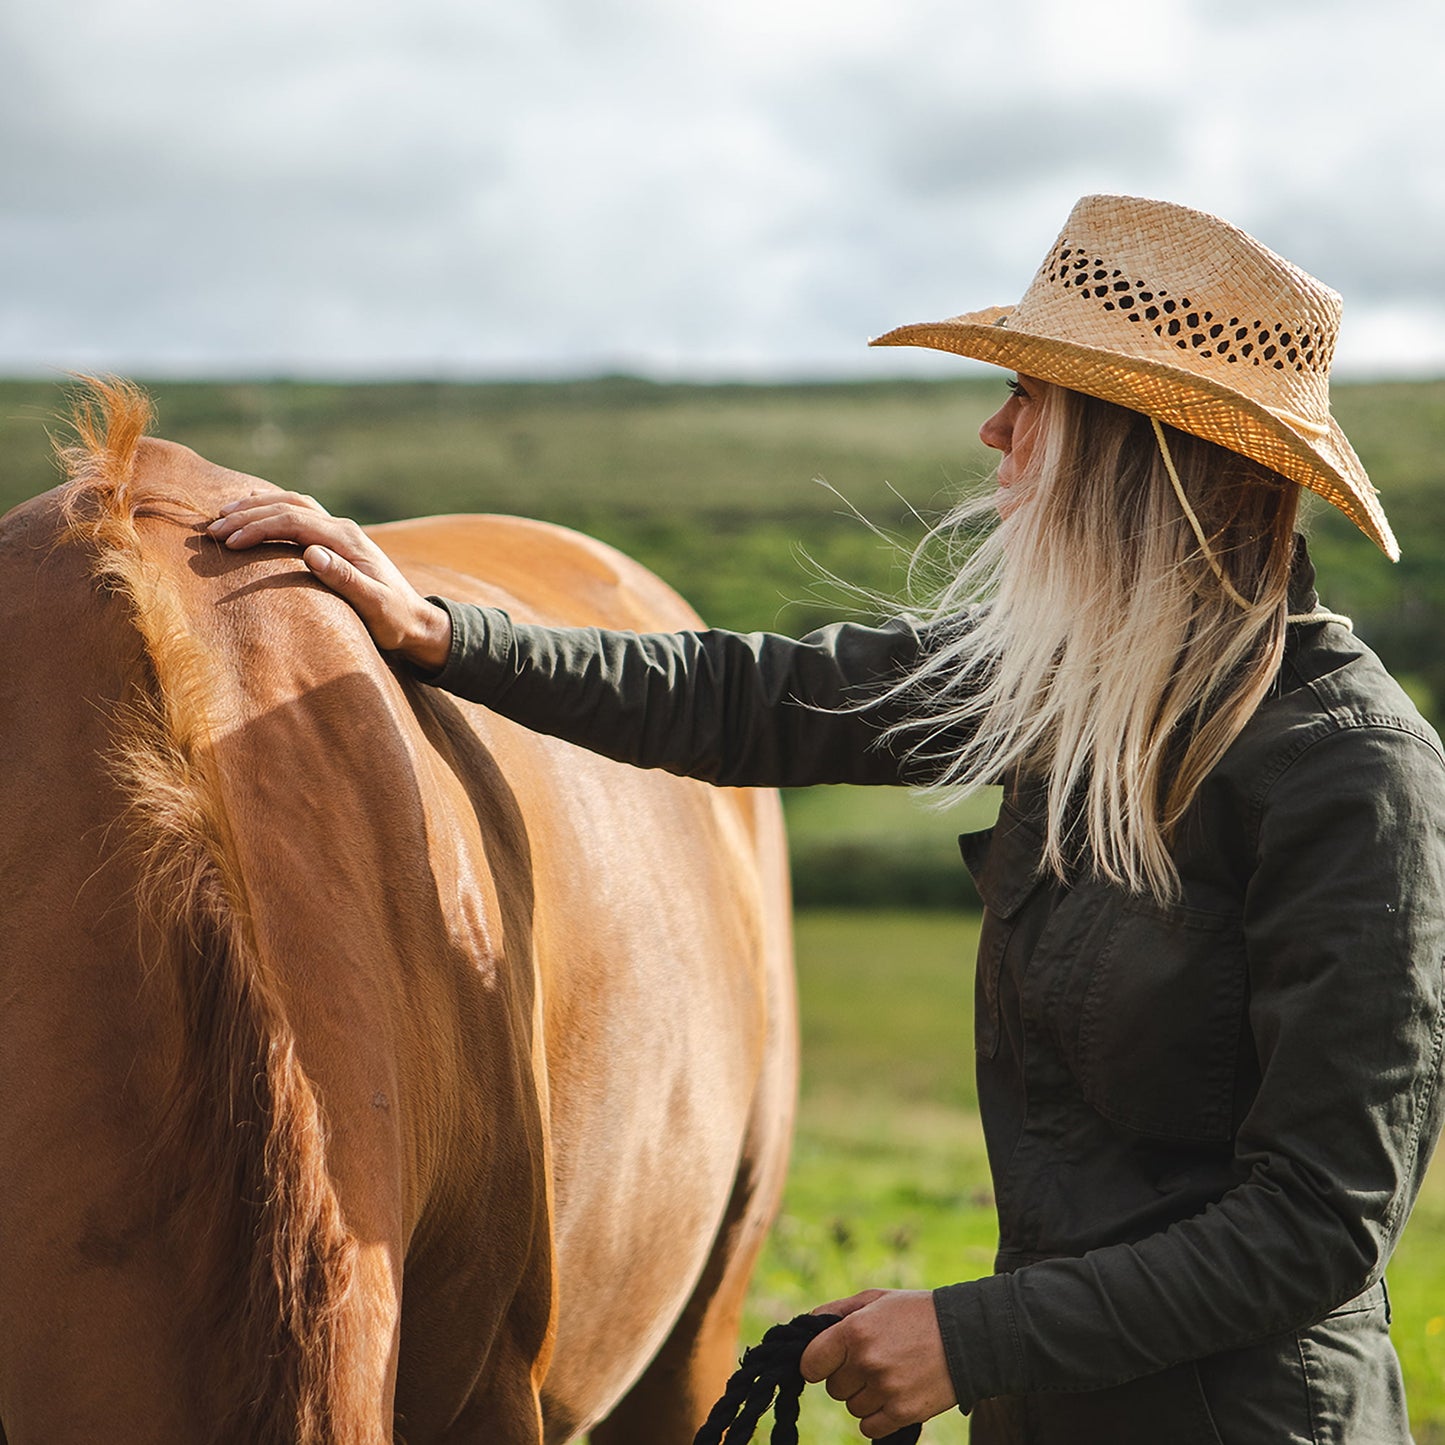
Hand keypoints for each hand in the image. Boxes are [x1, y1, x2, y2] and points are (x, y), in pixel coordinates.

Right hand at [207, 488, 452, 671]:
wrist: (417, 621)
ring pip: (293, 504)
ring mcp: (340, 532)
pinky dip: (273, 509)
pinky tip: (255, 513)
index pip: (293, 520)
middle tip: (213, 529)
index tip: (228, 542)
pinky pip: (300, 514)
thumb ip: (345, 579)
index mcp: (347, 539)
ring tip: (223, 516)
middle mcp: (343, 528)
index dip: (258, 527)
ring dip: (258, 507)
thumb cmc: (395, 620)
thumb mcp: (374, 605)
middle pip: (288, 506)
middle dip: (248, 515)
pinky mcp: (337, 542)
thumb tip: (312, 553)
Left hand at [800, 1289, 955, 1439]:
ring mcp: (886, 1389)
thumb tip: (808, 1324)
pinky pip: (869, 1427)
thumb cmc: (916, 1313)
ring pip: (852, 1408)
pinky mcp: (904, 1412)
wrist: (967, 1335)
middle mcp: (867, 1361)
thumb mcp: (876, 1299)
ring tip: (890, 1374)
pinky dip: (877, 1416)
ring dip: (865, 1396)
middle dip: (847, 1377)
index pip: (811, 1364)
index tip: (828, 1362)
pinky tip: (893, 1395)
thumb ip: (837, 1311)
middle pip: (833, 1388)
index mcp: (855, 1330)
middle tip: (872, 1361)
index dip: (817, 1364)